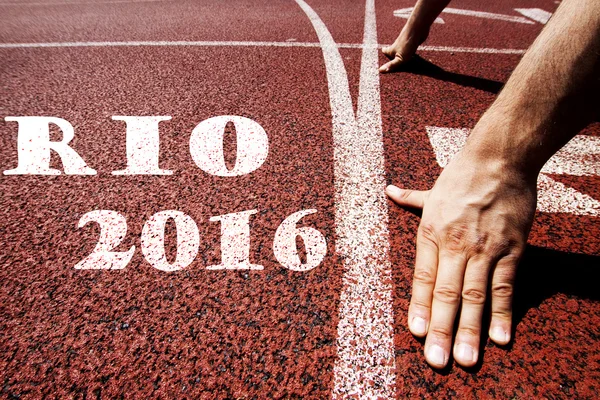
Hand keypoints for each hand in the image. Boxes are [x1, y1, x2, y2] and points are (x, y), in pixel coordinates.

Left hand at [386, 148, 536, 367]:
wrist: (499, 159)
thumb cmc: (462, 176)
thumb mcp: (432, 190)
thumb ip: (411, 200)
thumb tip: (390, 191)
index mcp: (432, 234)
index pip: (423, 278)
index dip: (419, 307)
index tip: (415, 333)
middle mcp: (456, 245)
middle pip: (447, 293)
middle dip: (441, 329)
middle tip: (437, 360)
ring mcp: (485, 249)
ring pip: (475, 296)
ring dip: (471, 330)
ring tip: (466, 358)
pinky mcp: (512, 249)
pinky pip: (506, 286)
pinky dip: (503, 313)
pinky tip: (501, 338)